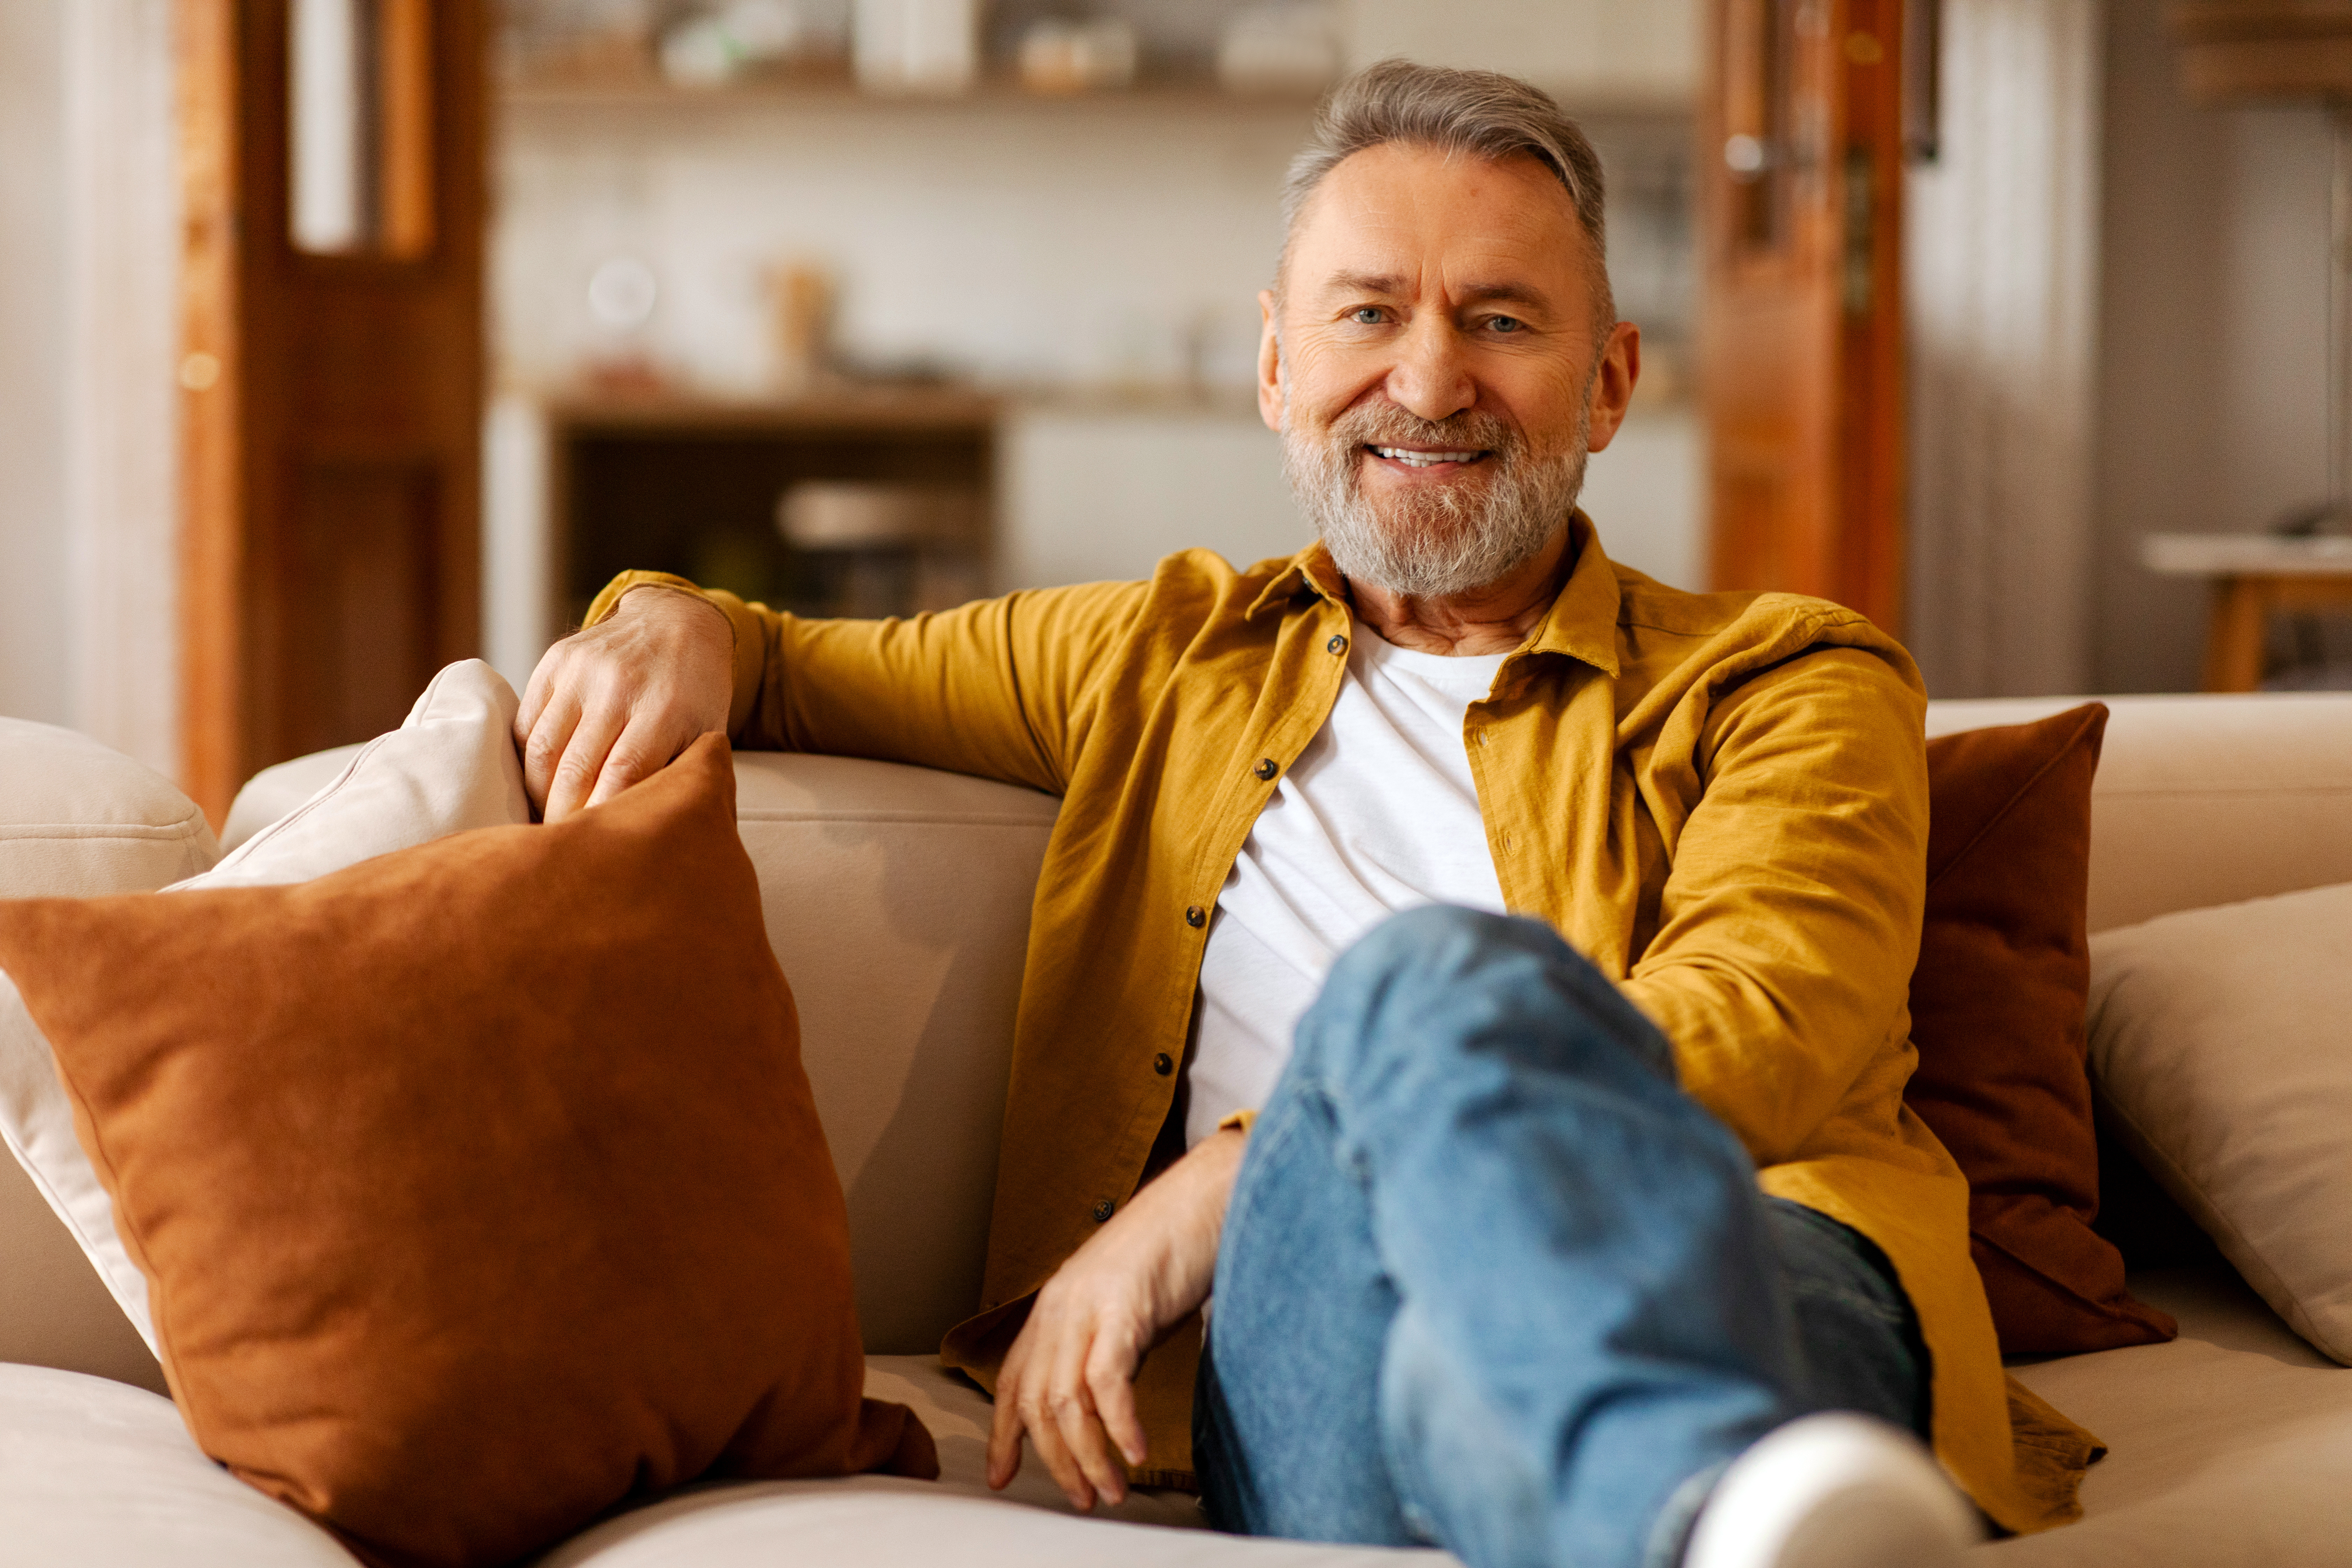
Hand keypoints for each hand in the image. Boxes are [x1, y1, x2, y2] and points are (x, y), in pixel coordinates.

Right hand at [515, 586, 734, 821]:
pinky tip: (540, 782)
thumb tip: (652, 837)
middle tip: (566, 842)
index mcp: (666, 709)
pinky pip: (527, 724)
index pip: (622, 776)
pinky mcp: (556, 661)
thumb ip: (682, 779)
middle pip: (576, 769)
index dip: (601, 816)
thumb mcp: (706, 734)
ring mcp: (583, 670)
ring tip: (549, 816)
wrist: (678, 623)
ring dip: (538, 793)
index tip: (594, 845)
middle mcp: (621, 686)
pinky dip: (528, 761)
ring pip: (542, 749)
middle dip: (564, 815)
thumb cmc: (696, 694)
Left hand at [986, 1128, 1245, 1509]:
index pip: (1013, 1380)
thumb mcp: (1123, 1305)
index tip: (1003, 1474)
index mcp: (1055, 1306)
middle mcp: (1061, 1306)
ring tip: (1108, 1488)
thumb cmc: (1172, 1248)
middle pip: (1036, 1401)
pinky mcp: (1125, 1305)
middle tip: (1082, 1496)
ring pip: (1067, 1400)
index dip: (1004, 1433)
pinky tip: (1133, 1451)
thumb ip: (1104, 1346)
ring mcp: (1089, 1304)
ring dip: (1087, 1455)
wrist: (1204, 1195)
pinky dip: (1119, 1423)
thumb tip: (1102, 1402)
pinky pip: (1108, 1379)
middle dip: (1055, 1460)